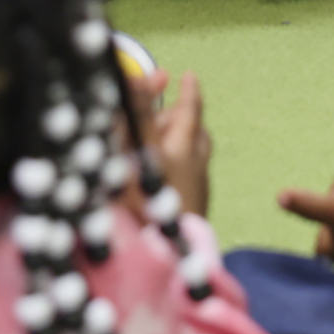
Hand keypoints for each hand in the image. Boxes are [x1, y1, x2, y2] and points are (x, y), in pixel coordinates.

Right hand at [138, 70, 211, 221]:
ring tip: (161, 142)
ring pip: (194, 154)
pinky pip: (190, 175)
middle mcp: (195, 164)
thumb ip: (137, 113)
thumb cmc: (147, 203)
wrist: (169, 258)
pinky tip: (161, 178)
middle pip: (194, 131)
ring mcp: (197, 188)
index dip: (188, 91)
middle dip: (179, 117)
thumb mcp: (136, 151)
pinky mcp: (195, 209)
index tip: (189, 76)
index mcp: (182, 147)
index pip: (188, 109)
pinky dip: (179, 165)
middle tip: (161, 113)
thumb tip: (136, 76)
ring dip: (181, 141)